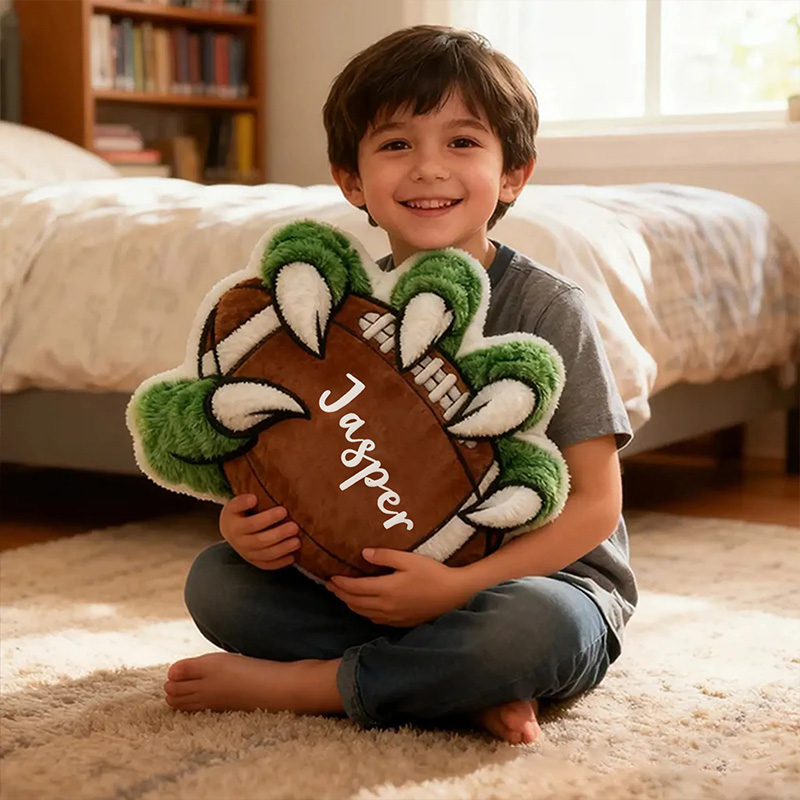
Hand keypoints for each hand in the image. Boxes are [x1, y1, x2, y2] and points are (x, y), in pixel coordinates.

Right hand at [219, 494, 300, 569]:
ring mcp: (247, 554)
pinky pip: (267, 565)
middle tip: (295, 527)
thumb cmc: (237, 513)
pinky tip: (292, 557)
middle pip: (261, 541)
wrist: (229, 529)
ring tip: (297, 542)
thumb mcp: (234, 505)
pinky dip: (280, 563)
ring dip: (283, 549)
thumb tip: (253, 499)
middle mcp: (240, 543)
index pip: (252, 524)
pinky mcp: (254, 561)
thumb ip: (242, 501)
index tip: (283, 510)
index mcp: (235, 527)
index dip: (268, 518)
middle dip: (279, 534)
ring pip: (266, 555)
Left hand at [326, 547, 471, 626]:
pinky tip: (365, 608)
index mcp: (386, 589)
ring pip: (363, 613)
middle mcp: (386, 606)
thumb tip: (364, 554)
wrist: (454, 595)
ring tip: (343, 595)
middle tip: (330, 586)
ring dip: (350, 604)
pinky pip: (375, 619)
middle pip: (355, 602)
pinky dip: (364, 612)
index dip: (341, 583)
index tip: (331, 576)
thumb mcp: (409, 559)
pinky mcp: (400, 622)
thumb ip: (385, 556)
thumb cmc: (433, 574)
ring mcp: (393, 617)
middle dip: (340, 594)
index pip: (355, 588)